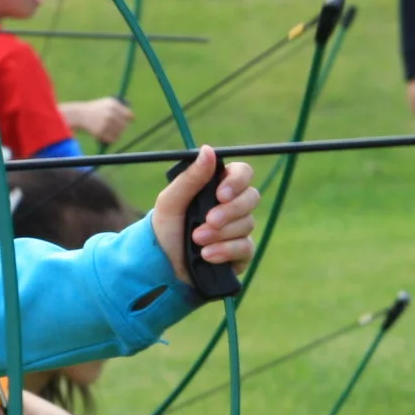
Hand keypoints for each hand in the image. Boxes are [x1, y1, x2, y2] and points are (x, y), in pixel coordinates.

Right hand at [63, 96, 134, 145]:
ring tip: (110, 130)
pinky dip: (110, 138)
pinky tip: (105, 134)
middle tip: (117, 127)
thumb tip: (132, 112)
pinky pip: (112, 139)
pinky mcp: (101, 132)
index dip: (129, 119)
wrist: (80, 115)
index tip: (128, 120)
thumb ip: (120, 105)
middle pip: (125, 125)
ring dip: (116, 134)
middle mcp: (110, 114)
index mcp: (113, 105)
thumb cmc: (96, 108)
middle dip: (122, 127)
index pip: (128, 115)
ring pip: (119, 133)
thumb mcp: (107, 102)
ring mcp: (105, 124)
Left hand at [149, 147, 259, 289]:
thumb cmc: (166, 229)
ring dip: (220, 233)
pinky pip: (245, 247)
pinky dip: (225, 250)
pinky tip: (207, 255)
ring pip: (247, 224)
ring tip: (196, 241)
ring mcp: (239, 229)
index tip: (221, 194)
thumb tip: (208, 150)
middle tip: (208, 220)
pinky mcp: (241, 252)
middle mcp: (233, 205)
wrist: (163, 265)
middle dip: (229, 210)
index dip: (237, 181)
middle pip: (251, 197)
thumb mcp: (171, 201)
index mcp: (218, 187)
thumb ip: (191, 177)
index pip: (242, 173)